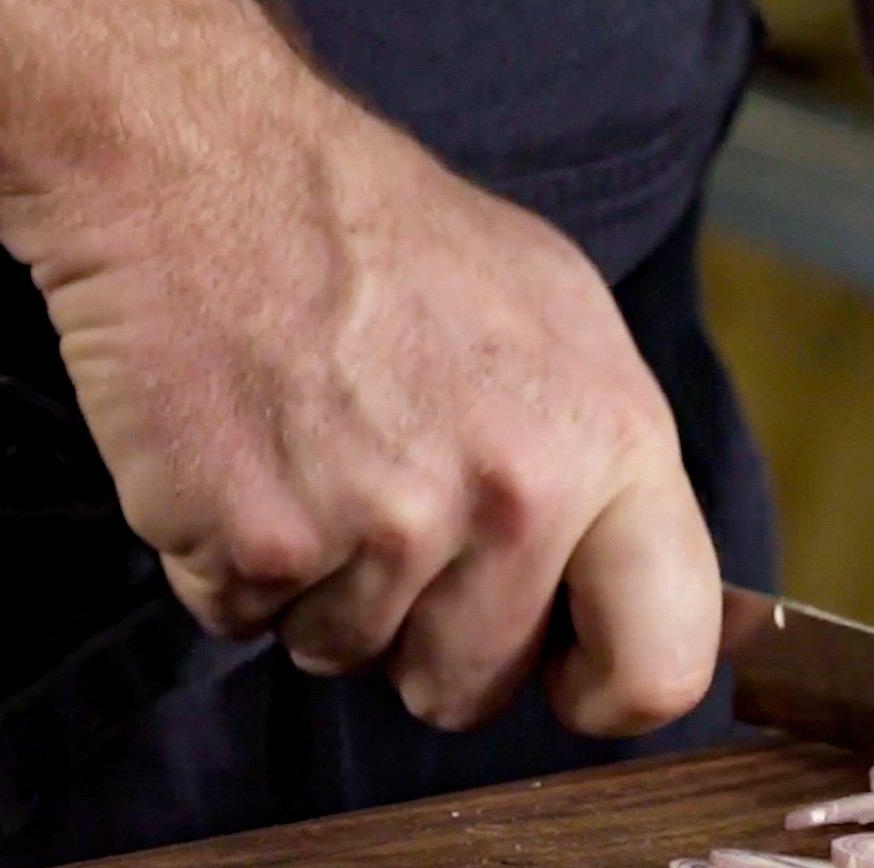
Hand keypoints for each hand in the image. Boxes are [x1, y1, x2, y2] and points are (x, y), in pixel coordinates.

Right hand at [0, 116, 719, 734]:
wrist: (207, 167)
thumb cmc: (387, 243)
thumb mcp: (562, 322)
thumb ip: (606, 467)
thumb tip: (626, 592)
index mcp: (613, 444)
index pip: (665, 662)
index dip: (610, 695)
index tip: (567, 679)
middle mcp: (517, 497)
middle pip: (473, 688)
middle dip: (424, 635)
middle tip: (386, 513)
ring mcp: (387, 526)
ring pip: (351, 659)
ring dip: (320, 590)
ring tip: (313, 457)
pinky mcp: (260, 543)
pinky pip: (245, 624)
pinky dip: (231, 565)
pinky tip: (244, 459)